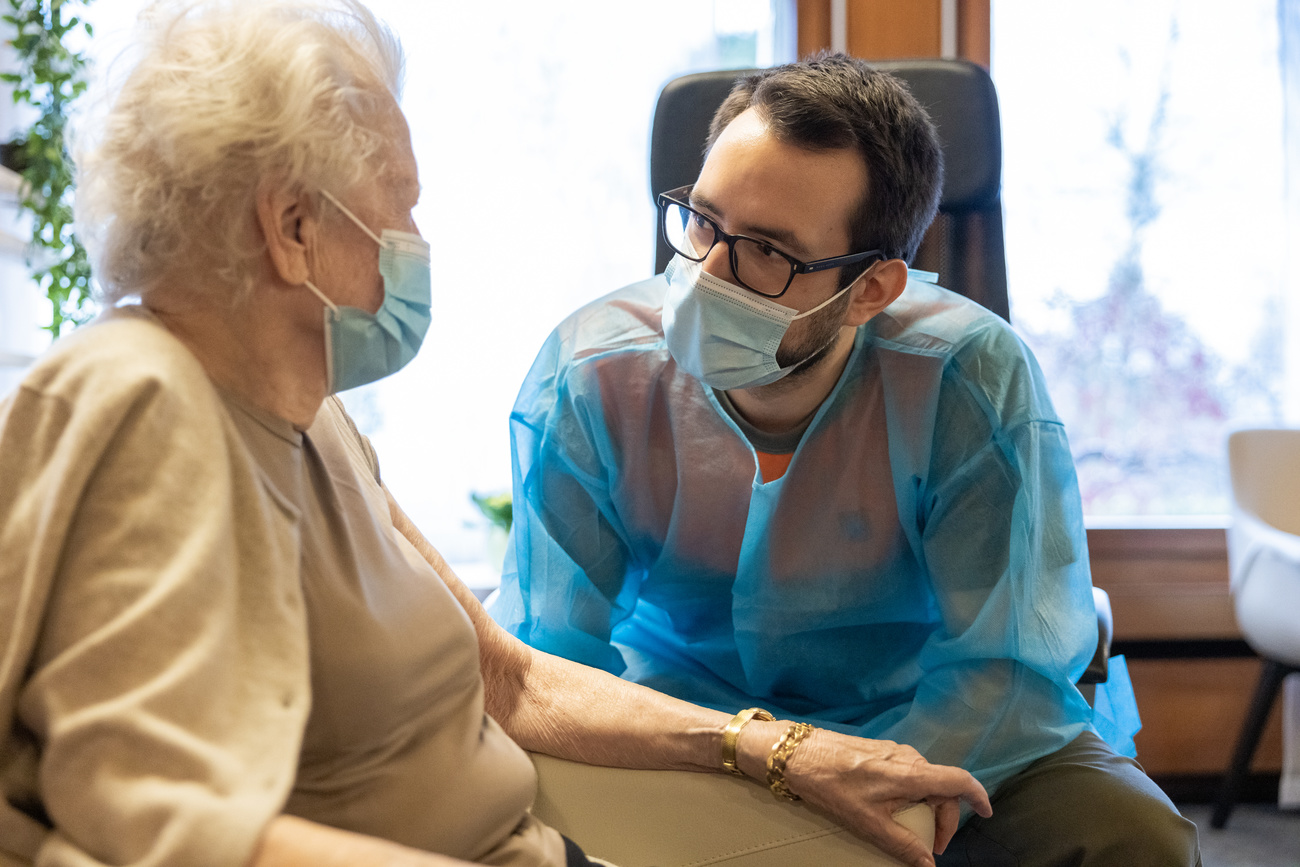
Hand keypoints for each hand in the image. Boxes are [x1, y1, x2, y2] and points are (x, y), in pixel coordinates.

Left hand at [736, 723, 991, 866]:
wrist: (795, 753)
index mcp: (910, 772)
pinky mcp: (879, 750)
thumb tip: (927, 864)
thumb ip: (902, 844)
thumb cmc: (830, 785)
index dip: (978, 796)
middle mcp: (907, 757)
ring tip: (912, 828)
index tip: (987, 813)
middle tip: (932, 844)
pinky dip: (912, 793)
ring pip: (925, 779)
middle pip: (943, 785)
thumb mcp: (866, 822)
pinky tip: (894, 808)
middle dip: (945, 816)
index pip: (958, 780)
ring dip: (927, 805)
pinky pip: (908, 772)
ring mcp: (893, 750)